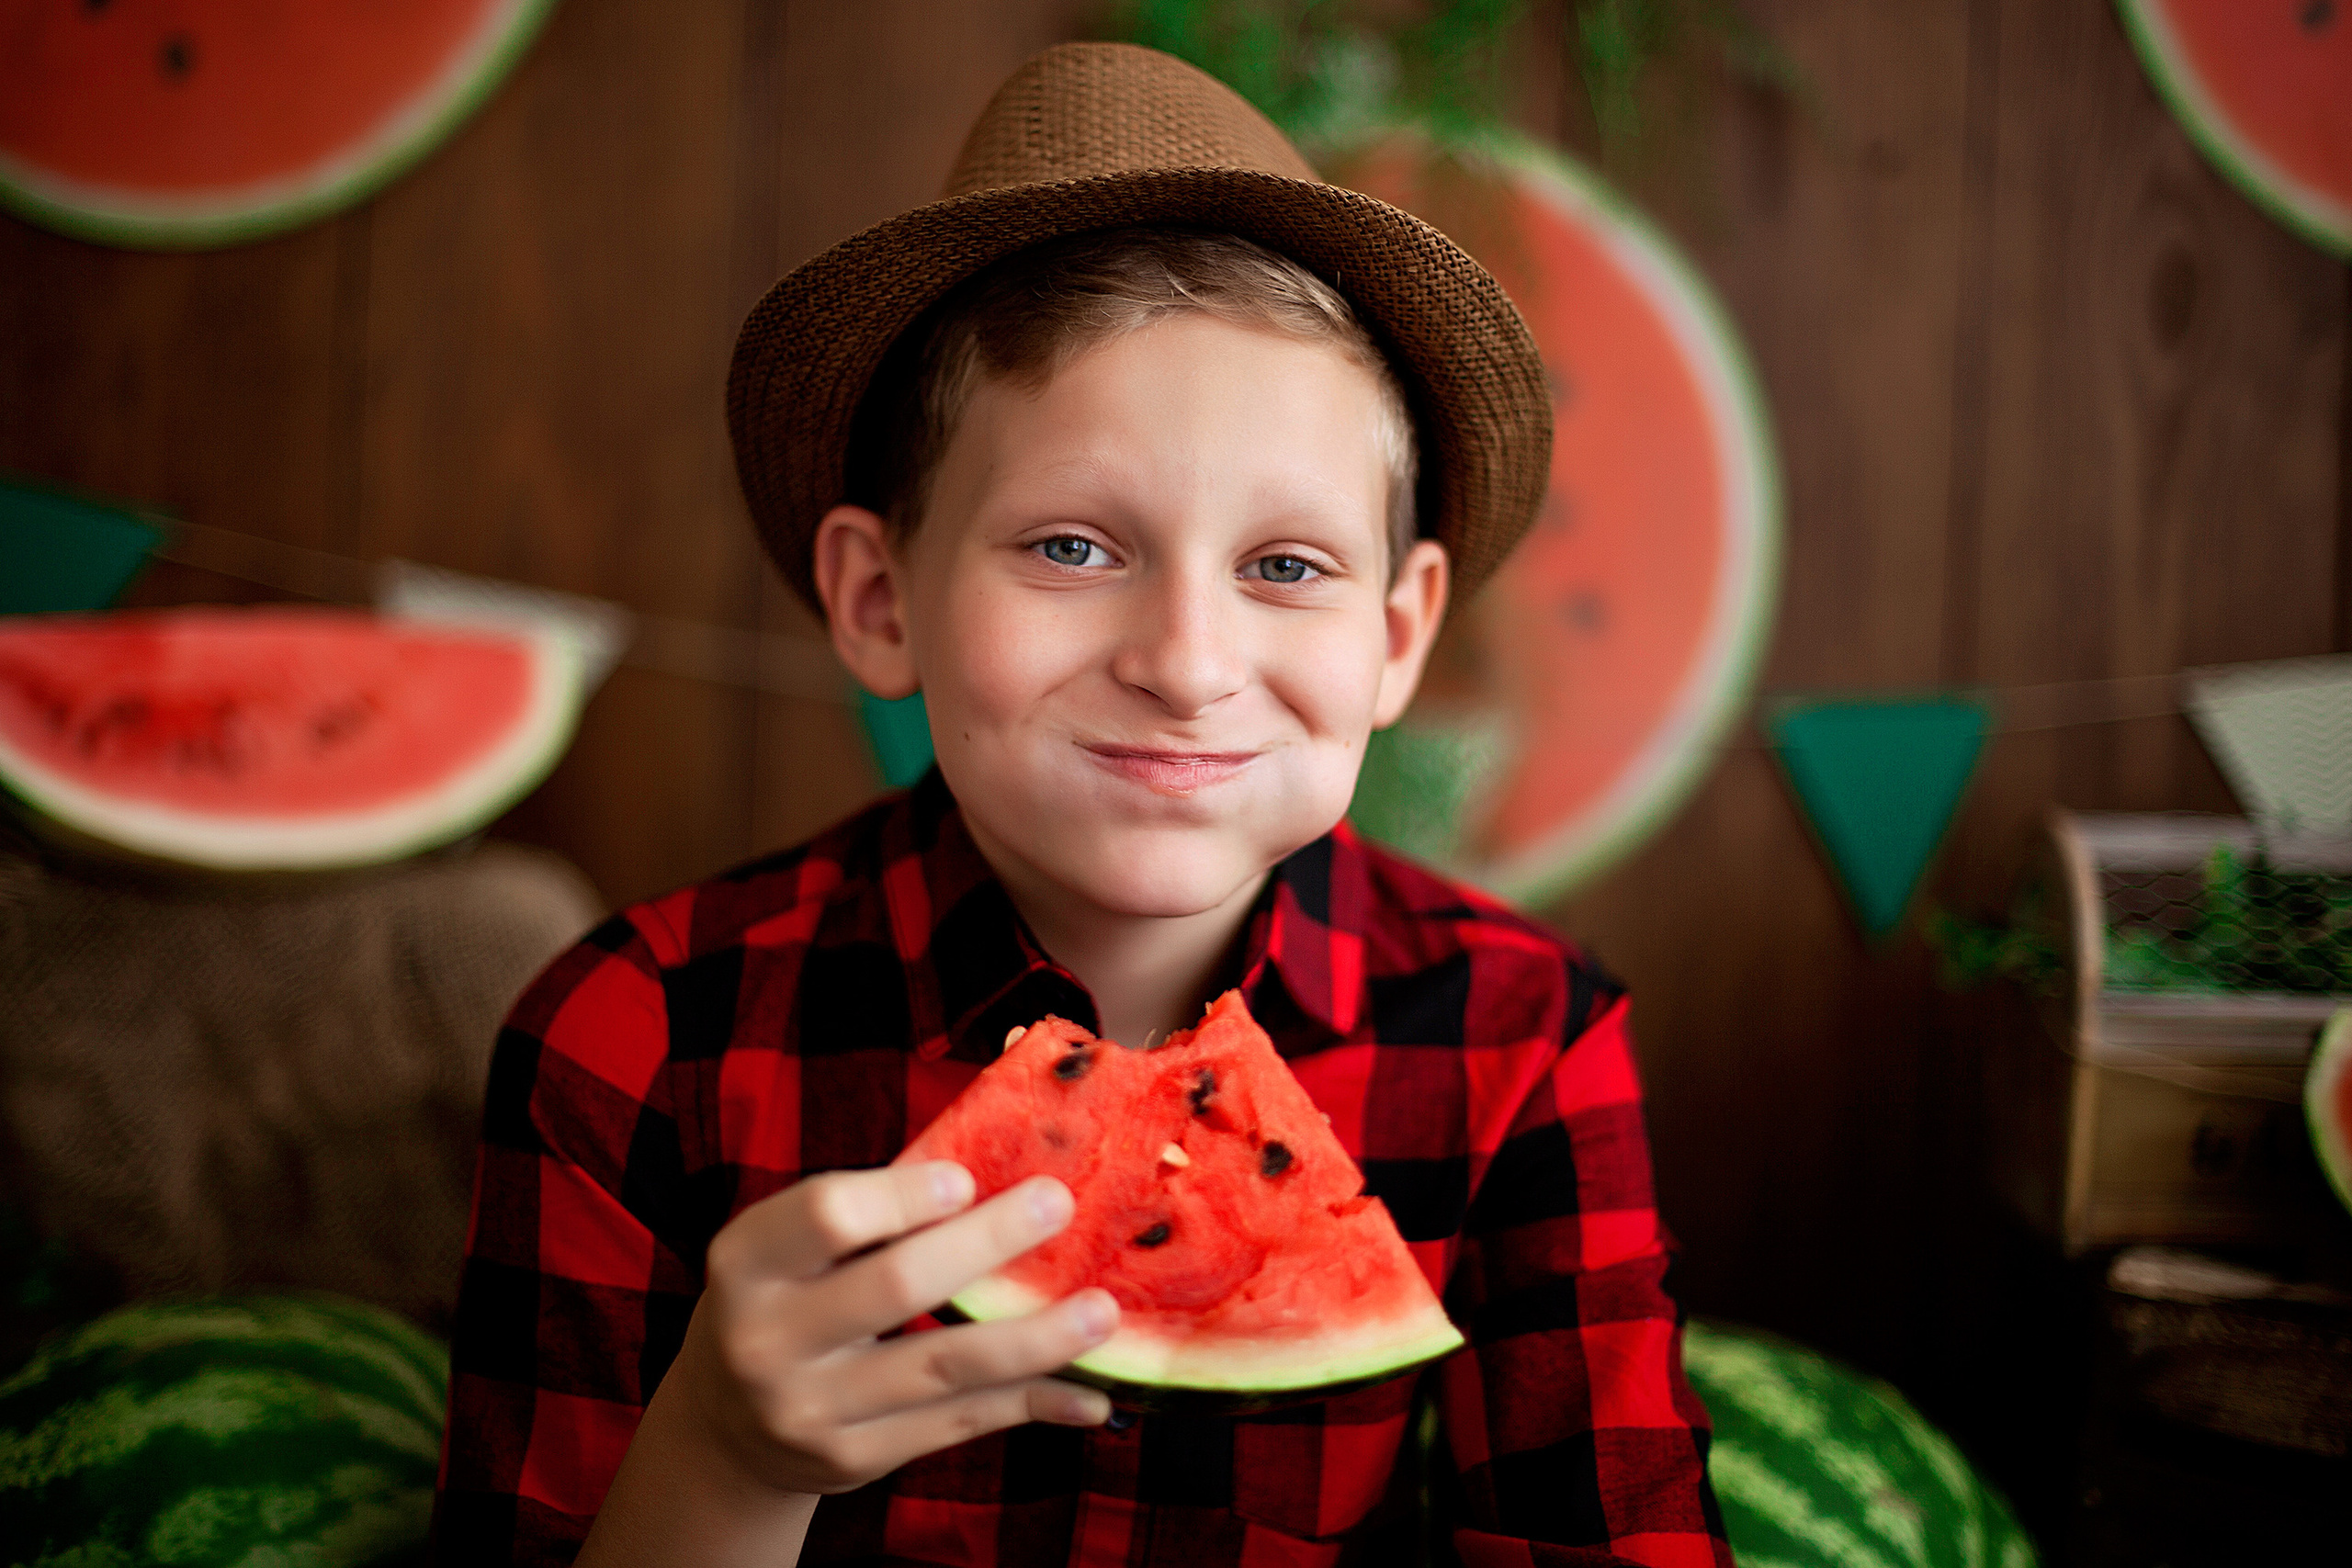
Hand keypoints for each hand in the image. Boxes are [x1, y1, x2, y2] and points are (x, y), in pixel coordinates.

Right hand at [674, 1161, 1118, 1497]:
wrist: (725, 1422)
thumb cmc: (784, 1297)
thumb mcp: (790, 1247)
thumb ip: (872, 1211)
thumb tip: (996, 1162)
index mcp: (748, 1261)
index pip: (826, 1216)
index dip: (901, 1196)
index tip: (966, 1177)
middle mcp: (767, 1338)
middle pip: (895, 1285)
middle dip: (987, 1243)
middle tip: (1059, 1204)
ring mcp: (811, 1407)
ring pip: (942, 1366)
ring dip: (1033, 1339)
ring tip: (1102, 1311)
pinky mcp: (854, 1458)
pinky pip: (957, 1424)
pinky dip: (1030, 1404)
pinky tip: (1089, 1396)